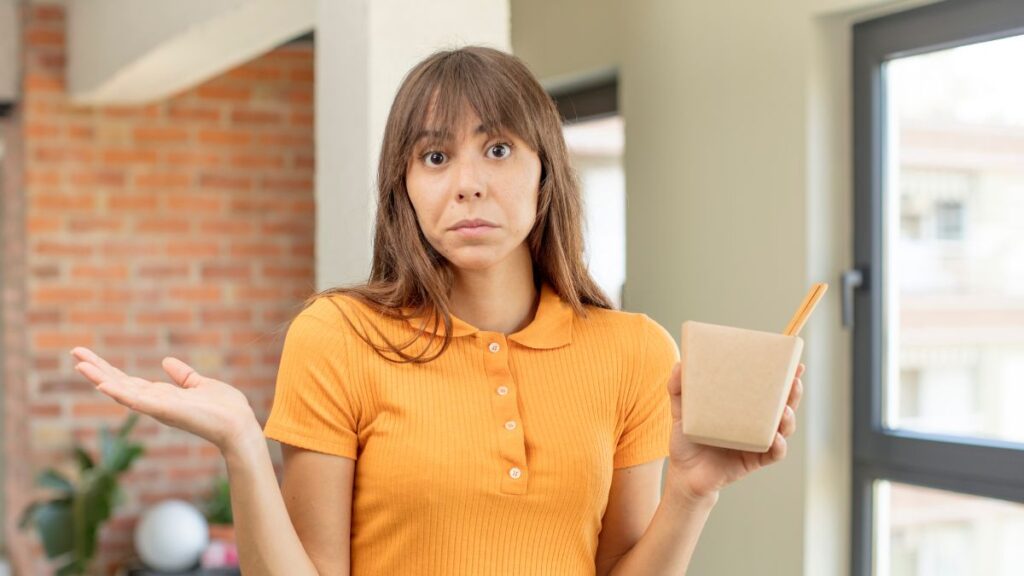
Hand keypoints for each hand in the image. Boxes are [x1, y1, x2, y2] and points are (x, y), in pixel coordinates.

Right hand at [71, 347, 259, 454]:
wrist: (238, 424)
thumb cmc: (224, 408)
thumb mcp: (200, 384)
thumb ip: (183, 375)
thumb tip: (166, 362)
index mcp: (161, 396)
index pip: (129, 381)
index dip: (108, 370)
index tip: (88, 357)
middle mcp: (155, 402)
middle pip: (119, 383)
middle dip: (97, 369)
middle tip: (75, 352)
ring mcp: (158, 407)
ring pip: (123, 391)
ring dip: (101, 378)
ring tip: (79, 365)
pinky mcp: (166, 410)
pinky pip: (139, 402)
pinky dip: (121, 394)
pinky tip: (103, 385)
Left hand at [665, 362, 804, 502]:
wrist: (684, 473)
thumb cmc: (686, 439)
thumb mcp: (681, 410)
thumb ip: (678, 387)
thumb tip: (679, 364)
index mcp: (743, 406)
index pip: (768, 388)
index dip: (784, 376)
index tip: (795, 363)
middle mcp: (754, 423)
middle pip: (783, 406)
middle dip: (793, 394)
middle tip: (795, 381)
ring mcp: (757, 442)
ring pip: (783, 429)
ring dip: (789, 419)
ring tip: (785, 410)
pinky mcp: (754, 460)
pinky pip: (772, 454)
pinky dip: (778, 446)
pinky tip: (776, 438)